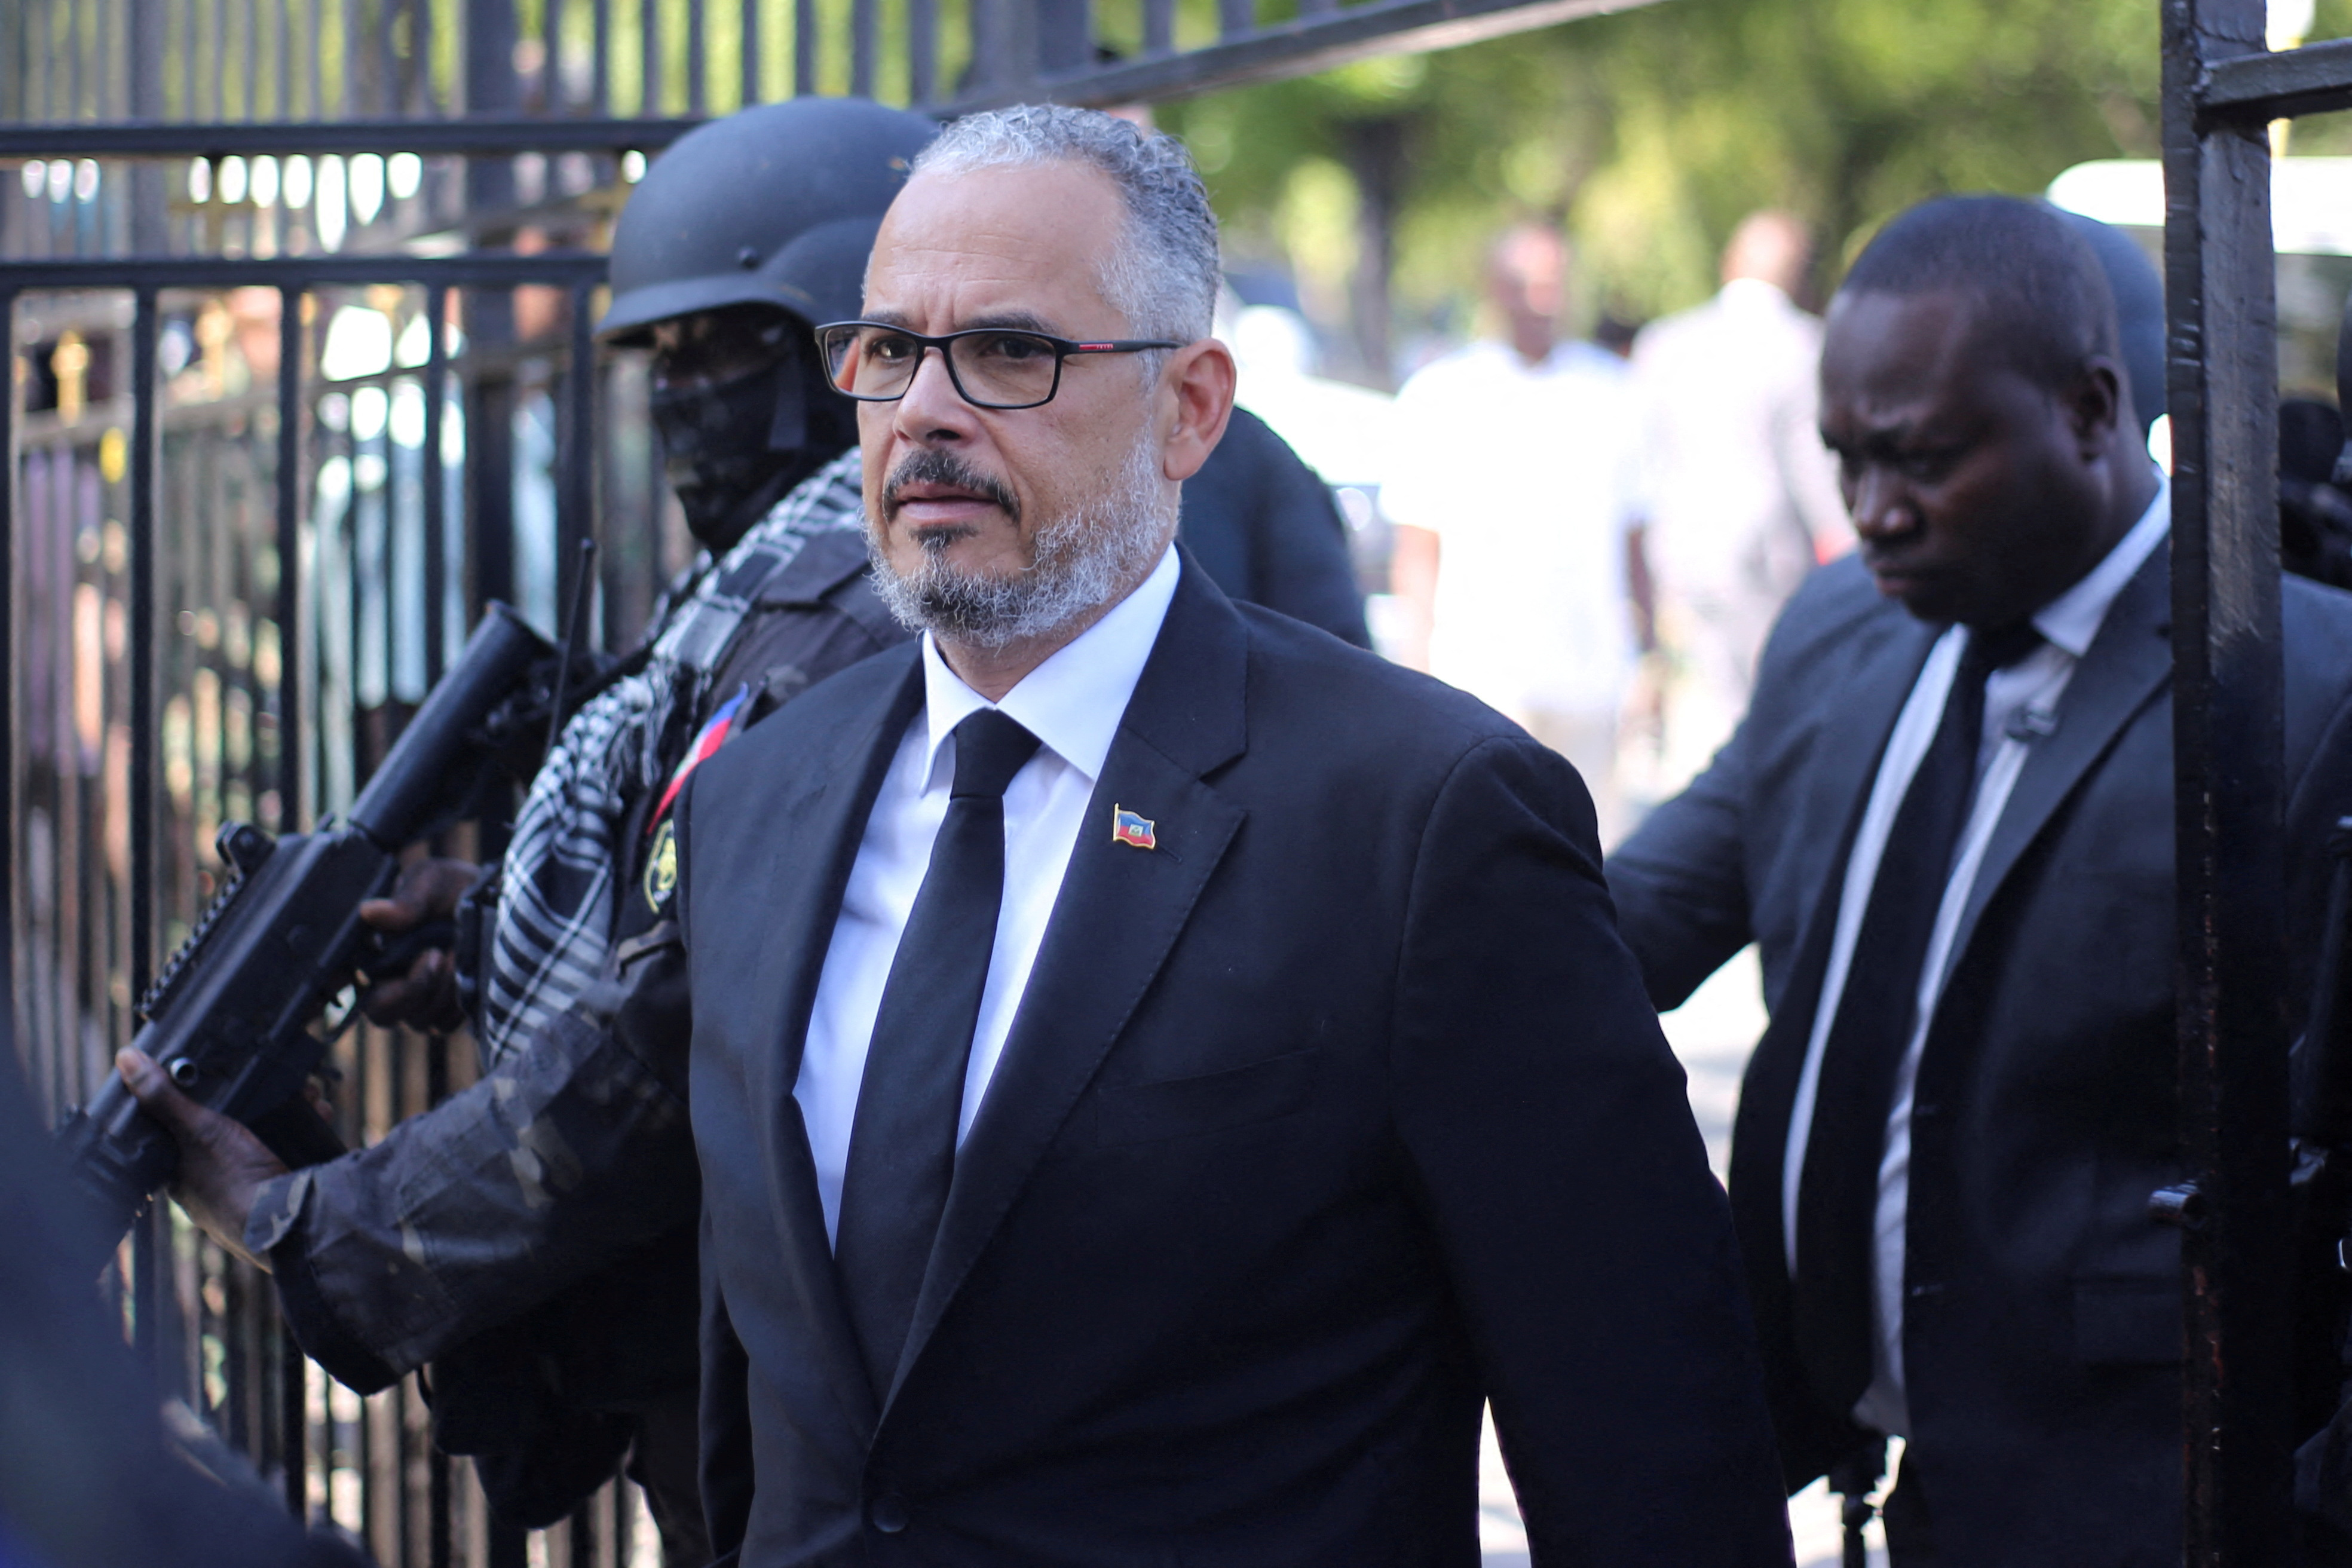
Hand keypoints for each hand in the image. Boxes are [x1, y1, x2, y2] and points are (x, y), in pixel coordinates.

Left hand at [115, 1047, 288, 1269]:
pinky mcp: (281, 1179)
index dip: (195, 1097)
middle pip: (227, 1123)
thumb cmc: (235, 1185)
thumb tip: (126, 1060)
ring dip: (287, 1106)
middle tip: (269, 1079)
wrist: (290, 1221)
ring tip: (305, 1092)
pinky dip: (304, 1122)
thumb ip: (164, 1098)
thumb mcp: (198, 1132)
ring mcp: (250, 1182)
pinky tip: (317, 1112)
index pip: (178, 1126)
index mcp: (181, 1174)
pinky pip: (290, 1141)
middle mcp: (212, 1180)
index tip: (212, 1072)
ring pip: (263, 1130)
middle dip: (253, 1098)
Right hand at [356, 857, 479, 1030]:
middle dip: (409, 988)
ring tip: (461, 953)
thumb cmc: (460, 890)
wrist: (503, 903)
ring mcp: (418, 1002)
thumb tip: (370, 913)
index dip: (341, 986)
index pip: (341, 981)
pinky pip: (444, 1024)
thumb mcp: (433, 881)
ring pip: (416, 1019)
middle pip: (380, 1012)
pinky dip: (459, 1003)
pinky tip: (472, 973)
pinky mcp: (447, 1014)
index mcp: (374, 949)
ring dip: (442, 989)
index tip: (366, 973)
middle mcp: (389, 981)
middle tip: (436, 955)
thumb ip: (407, 899)